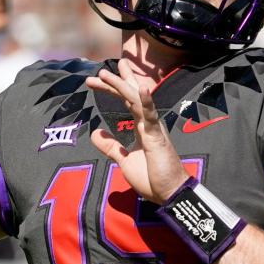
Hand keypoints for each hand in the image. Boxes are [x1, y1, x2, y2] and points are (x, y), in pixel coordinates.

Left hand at [86, 59, 189, 204]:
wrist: (168, 193)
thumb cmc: (151, 177)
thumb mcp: (124, 160)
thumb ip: (111, 146)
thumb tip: (95, 132)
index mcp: (141, 126)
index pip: (125, 101)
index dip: (112, 88)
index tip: (95, 79)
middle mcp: (147, 122)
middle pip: (130, 95)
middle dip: (115, 81)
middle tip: (99, 70)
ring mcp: (153, 128)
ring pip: (136, 101)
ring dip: (122, 86)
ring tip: (106, 73)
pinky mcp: (157, 137)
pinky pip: (151, 116)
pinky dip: (147, 102)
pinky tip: (142, 89)